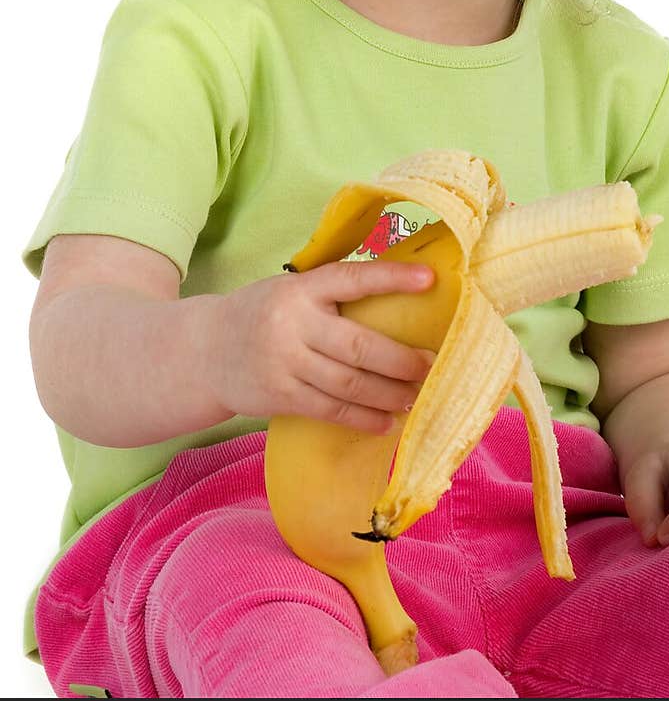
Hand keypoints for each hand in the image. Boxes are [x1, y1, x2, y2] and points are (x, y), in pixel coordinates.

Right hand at [204, 259, 436, 433]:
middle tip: (433, 365)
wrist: (203, 350)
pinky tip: (387, 421)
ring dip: (389, 394)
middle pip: (359, 346)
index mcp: (301, 288)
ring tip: (417, 397)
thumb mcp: (290, 290)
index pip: (352, 278)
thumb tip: (400, 298)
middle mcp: (293, 323)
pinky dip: (363, 418)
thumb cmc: (263, 314)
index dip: (392, 278)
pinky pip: (331, 410)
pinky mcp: (280, 396)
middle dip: (402, 360)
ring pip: (349, 384)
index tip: (430, 280)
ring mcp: (285, 362)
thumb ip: (332, 293)